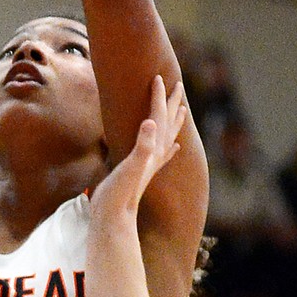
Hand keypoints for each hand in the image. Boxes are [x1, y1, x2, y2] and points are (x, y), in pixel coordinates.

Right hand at [90, 76, 187, 222]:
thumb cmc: (119, 194)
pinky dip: (169, 146)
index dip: (158, 96)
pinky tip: (174, 146)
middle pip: (168, 123)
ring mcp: (150, 165)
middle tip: (178, 85)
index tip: (157, 77)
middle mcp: (155, 155)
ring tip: (181, 110)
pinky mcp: (143, 174)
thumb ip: (142, 146)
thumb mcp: (129, 166)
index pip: (157, 116)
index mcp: (151, 149)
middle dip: (173, 103)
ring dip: (174, 121)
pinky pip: (162, 155)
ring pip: (168, 137)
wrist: (114, 219)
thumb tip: (150, 123)